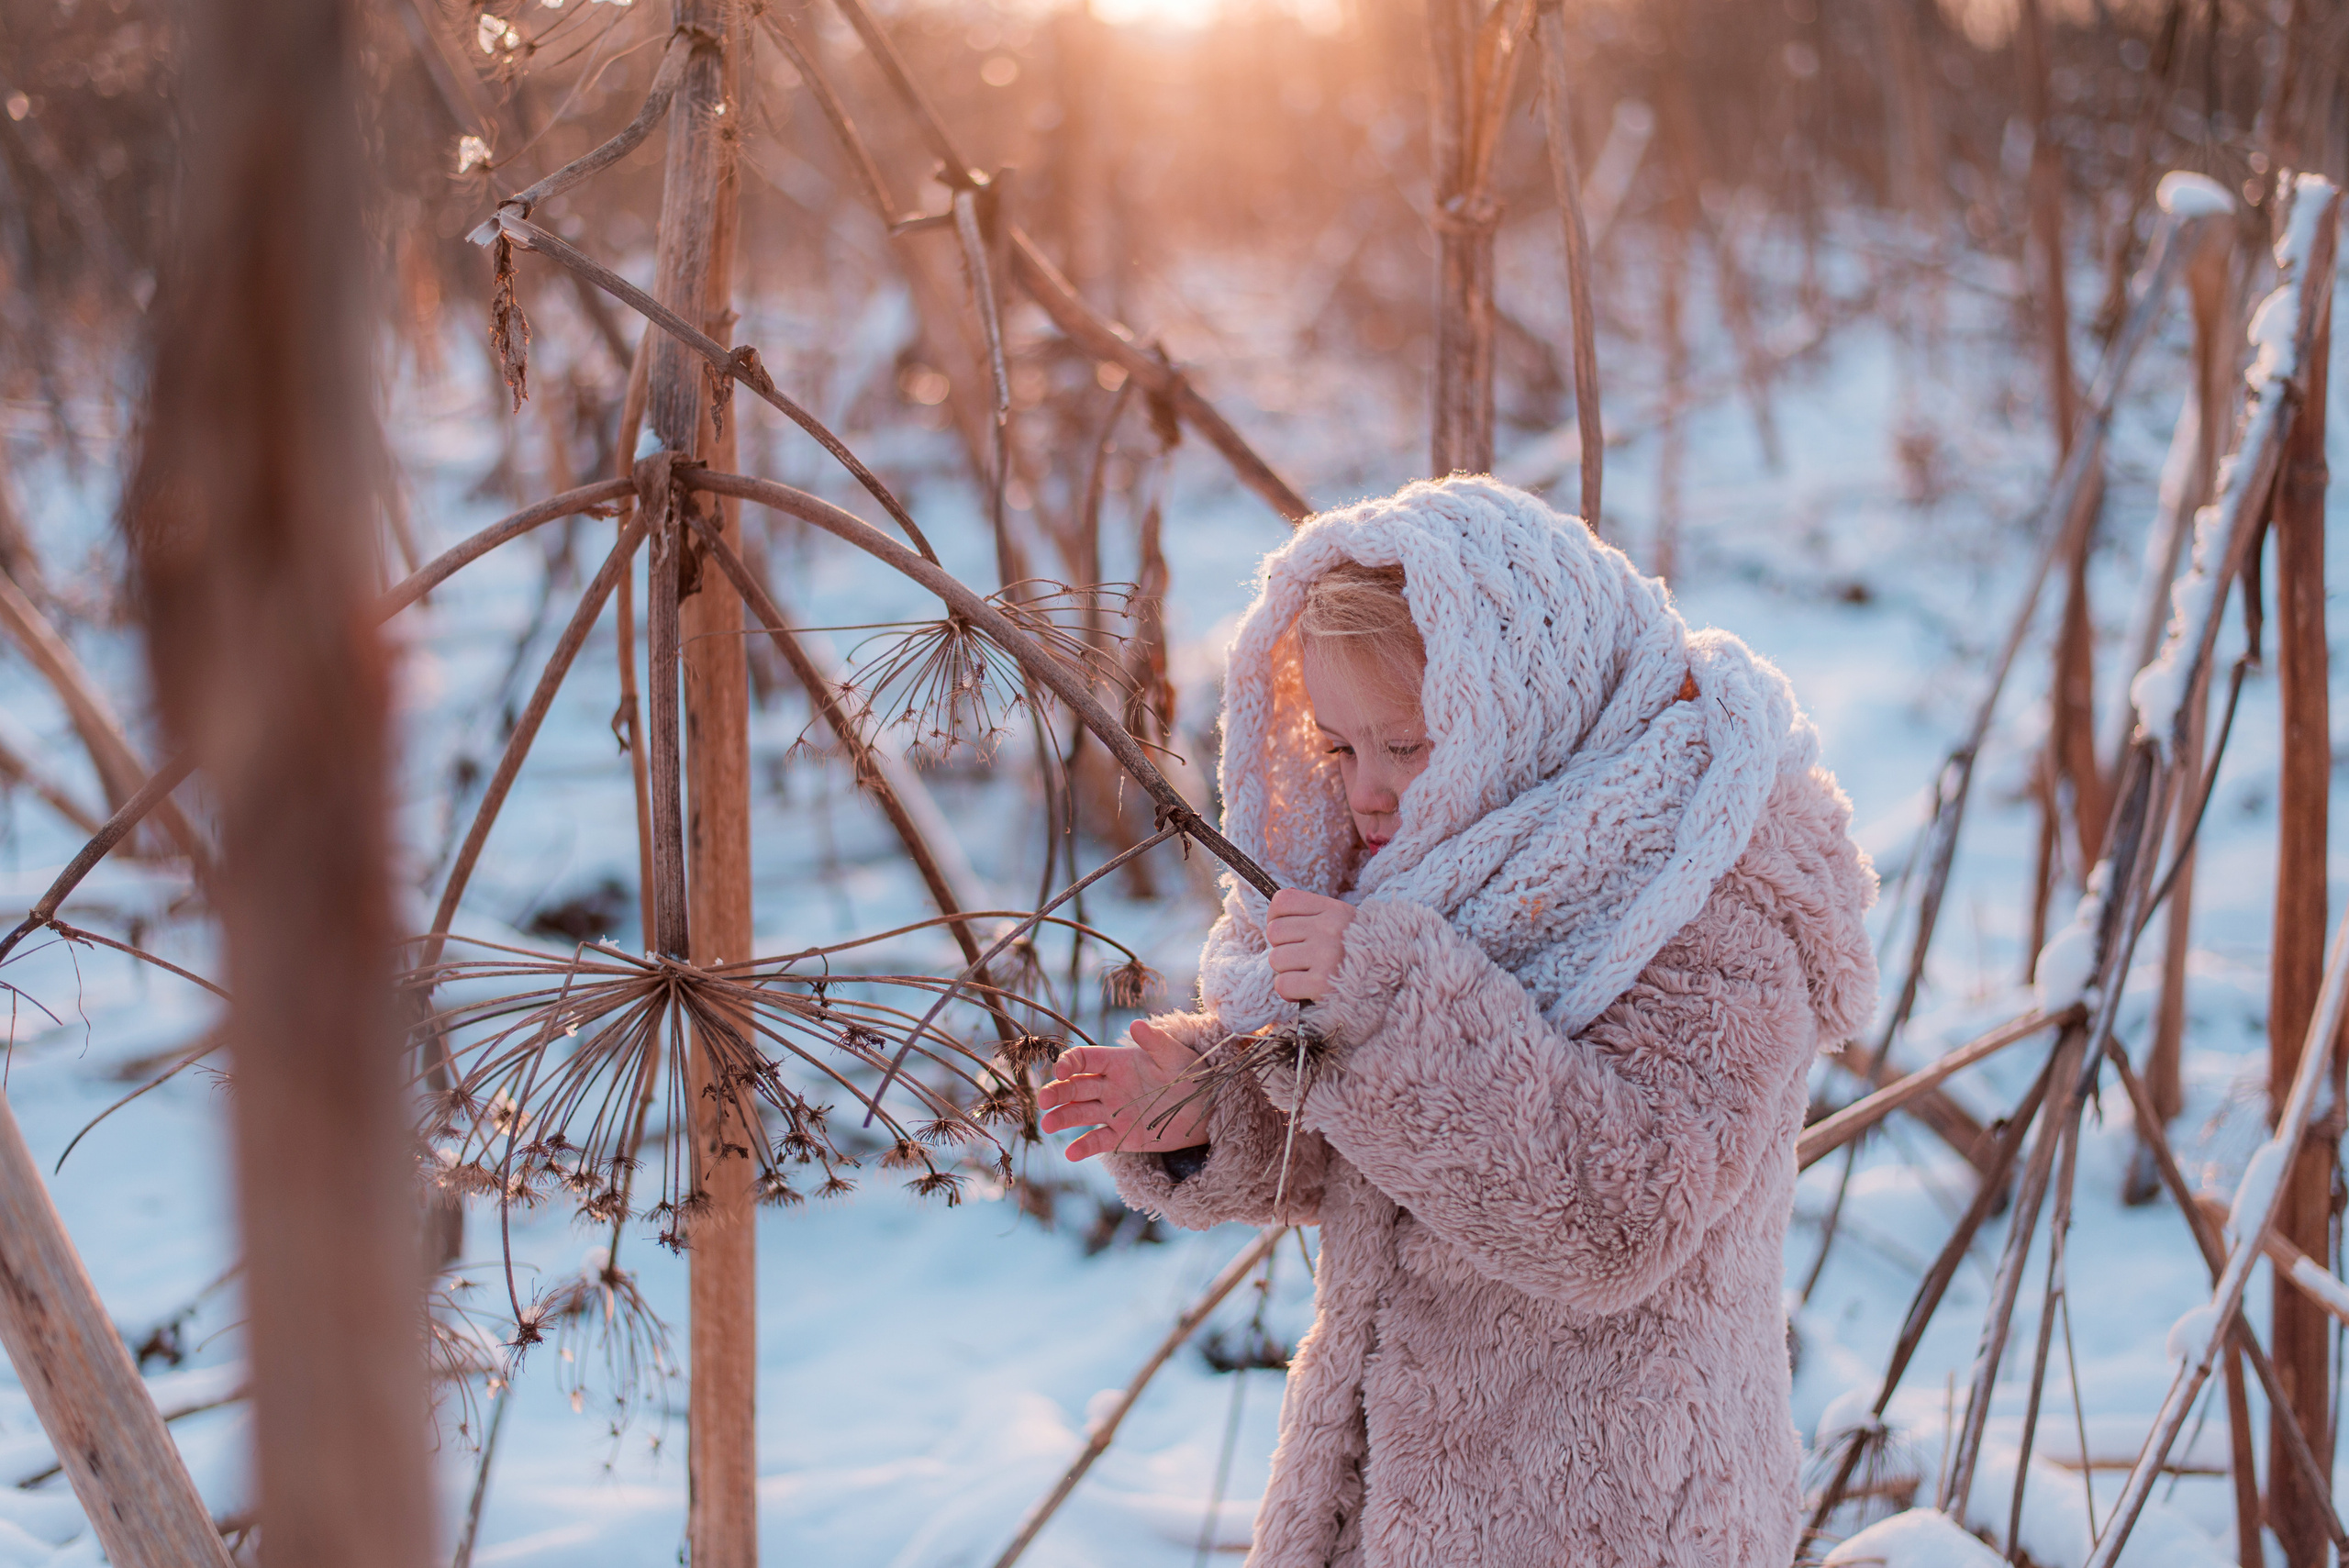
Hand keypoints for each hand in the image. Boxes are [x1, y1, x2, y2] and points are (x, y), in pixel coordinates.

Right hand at [1036, 1020, 1208, 1161]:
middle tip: (1044, 1099)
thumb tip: (1136, 1024)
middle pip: (1075, 1087)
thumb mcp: (1174, 1056)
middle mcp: (1110, 1086)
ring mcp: (1114, 1112)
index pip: (1084, 1060)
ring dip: (1062, 1118)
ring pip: (1080, 1113)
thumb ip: (1155, 1042)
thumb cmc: (1191, 1073)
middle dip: (1057, 1091)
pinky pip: (1098, 1141)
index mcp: (1117, 1062)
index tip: (1062, 1071)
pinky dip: (1084, 1147)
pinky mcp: (1122, 1136)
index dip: (1069, 1063)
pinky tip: (1071, 1153)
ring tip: (1047, 1124)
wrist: (1207, 1107)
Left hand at [1266, 887, 1356, 1002]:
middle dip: (1282, 947)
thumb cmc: (1361, 952)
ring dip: (1286, 971)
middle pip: (1274, 931)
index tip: (1288, 932)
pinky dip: (1290, 991)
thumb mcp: (1344, 922)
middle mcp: (1329, 929)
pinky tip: (1306, 990)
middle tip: (1302, 958)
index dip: (1275, 917)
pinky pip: (1282, 984)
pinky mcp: (1322, 984)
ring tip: (1307, 974)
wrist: (1394, 982)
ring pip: (1275, 959)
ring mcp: (1325, 956)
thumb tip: (1279, 900)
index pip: (1282, 901)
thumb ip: (1314, 912)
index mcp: (1333, 910)